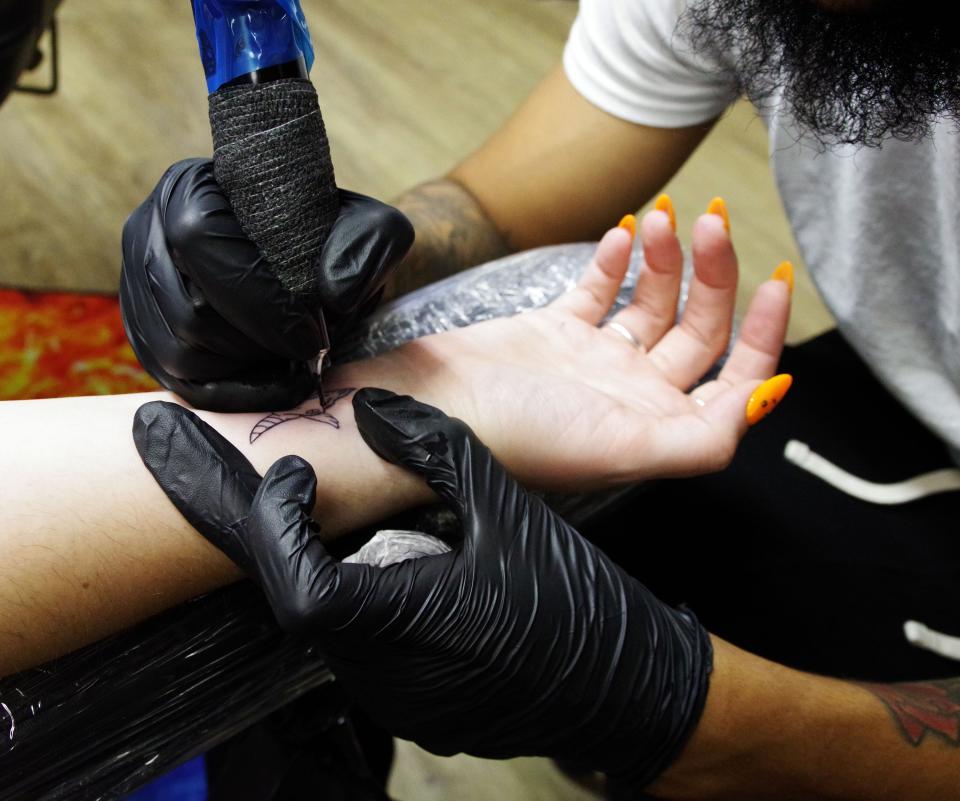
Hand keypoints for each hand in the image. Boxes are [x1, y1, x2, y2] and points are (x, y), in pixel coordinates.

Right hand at [120, 159, 413, 412]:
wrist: (322, 270)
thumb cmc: (339, 247)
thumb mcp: (369, 235)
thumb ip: (364, 251)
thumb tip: (332, 293)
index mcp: (190, 190)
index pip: (198, 239)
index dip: (259, 298)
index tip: (312, 330)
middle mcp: (149, 235)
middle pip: (187, 310)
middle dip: (258, 341)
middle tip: (306, 348)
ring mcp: (140, 290)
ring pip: (181, 352)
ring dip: (248, 366)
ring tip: (292, 356)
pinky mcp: (148, 339)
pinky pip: (181, 384)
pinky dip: (236, 392)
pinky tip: (279, 381)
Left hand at [133, 391, 712, 795]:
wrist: (623, 691)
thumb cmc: (573, 605)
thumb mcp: (509, 512)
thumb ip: (435, 452)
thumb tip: (371, 407)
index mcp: (406, 624)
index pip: (297, 586)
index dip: (274, 525)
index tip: (292, 475)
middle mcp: (386, 675)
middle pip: (300, 598)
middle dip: (290, 537)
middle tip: (294, 482)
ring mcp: (397, 700)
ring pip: (329, 624)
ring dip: (327, 566)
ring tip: (347, 520)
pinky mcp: (414, 707)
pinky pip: (364, 647)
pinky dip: (362, 598)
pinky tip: (396, 568)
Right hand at [393, 208, 790, 487]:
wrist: (426, 409)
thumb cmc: (516, 436)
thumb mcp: (621, 449)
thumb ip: (703, 439)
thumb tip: (765, 398)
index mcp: (655, 429)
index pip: (735, 382)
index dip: (764, 336)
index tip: (773, 279)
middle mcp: (632, 397)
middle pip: (699, 331)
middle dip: (712, 275)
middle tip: (704, 220)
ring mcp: (593, 363)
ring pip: (654, 305)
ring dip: (665, 259)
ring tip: (659, 217)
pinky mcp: (554, 333)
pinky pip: (601, 292)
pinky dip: (615, 262)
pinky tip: (620, 235)